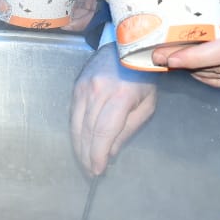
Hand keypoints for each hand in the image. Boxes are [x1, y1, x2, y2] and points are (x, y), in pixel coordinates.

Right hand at [69, 45, 157, 176]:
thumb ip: (129, 130)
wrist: (127, 47)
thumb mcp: (146, 105)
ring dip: (78, 147)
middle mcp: (98, 91)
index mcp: (120, 97)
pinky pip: (73, 114)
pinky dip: (75, 132)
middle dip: (87, 155)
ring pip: (76, 125)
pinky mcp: (76, 86)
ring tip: (84, 162)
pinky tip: (80, 143)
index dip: (98, 154)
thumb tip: (110, 152)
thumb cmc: (143, 78)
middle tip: (90, 172)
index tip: (97, 170)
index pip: (103, 132)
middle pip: (87, 131)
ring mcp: (84, 87)